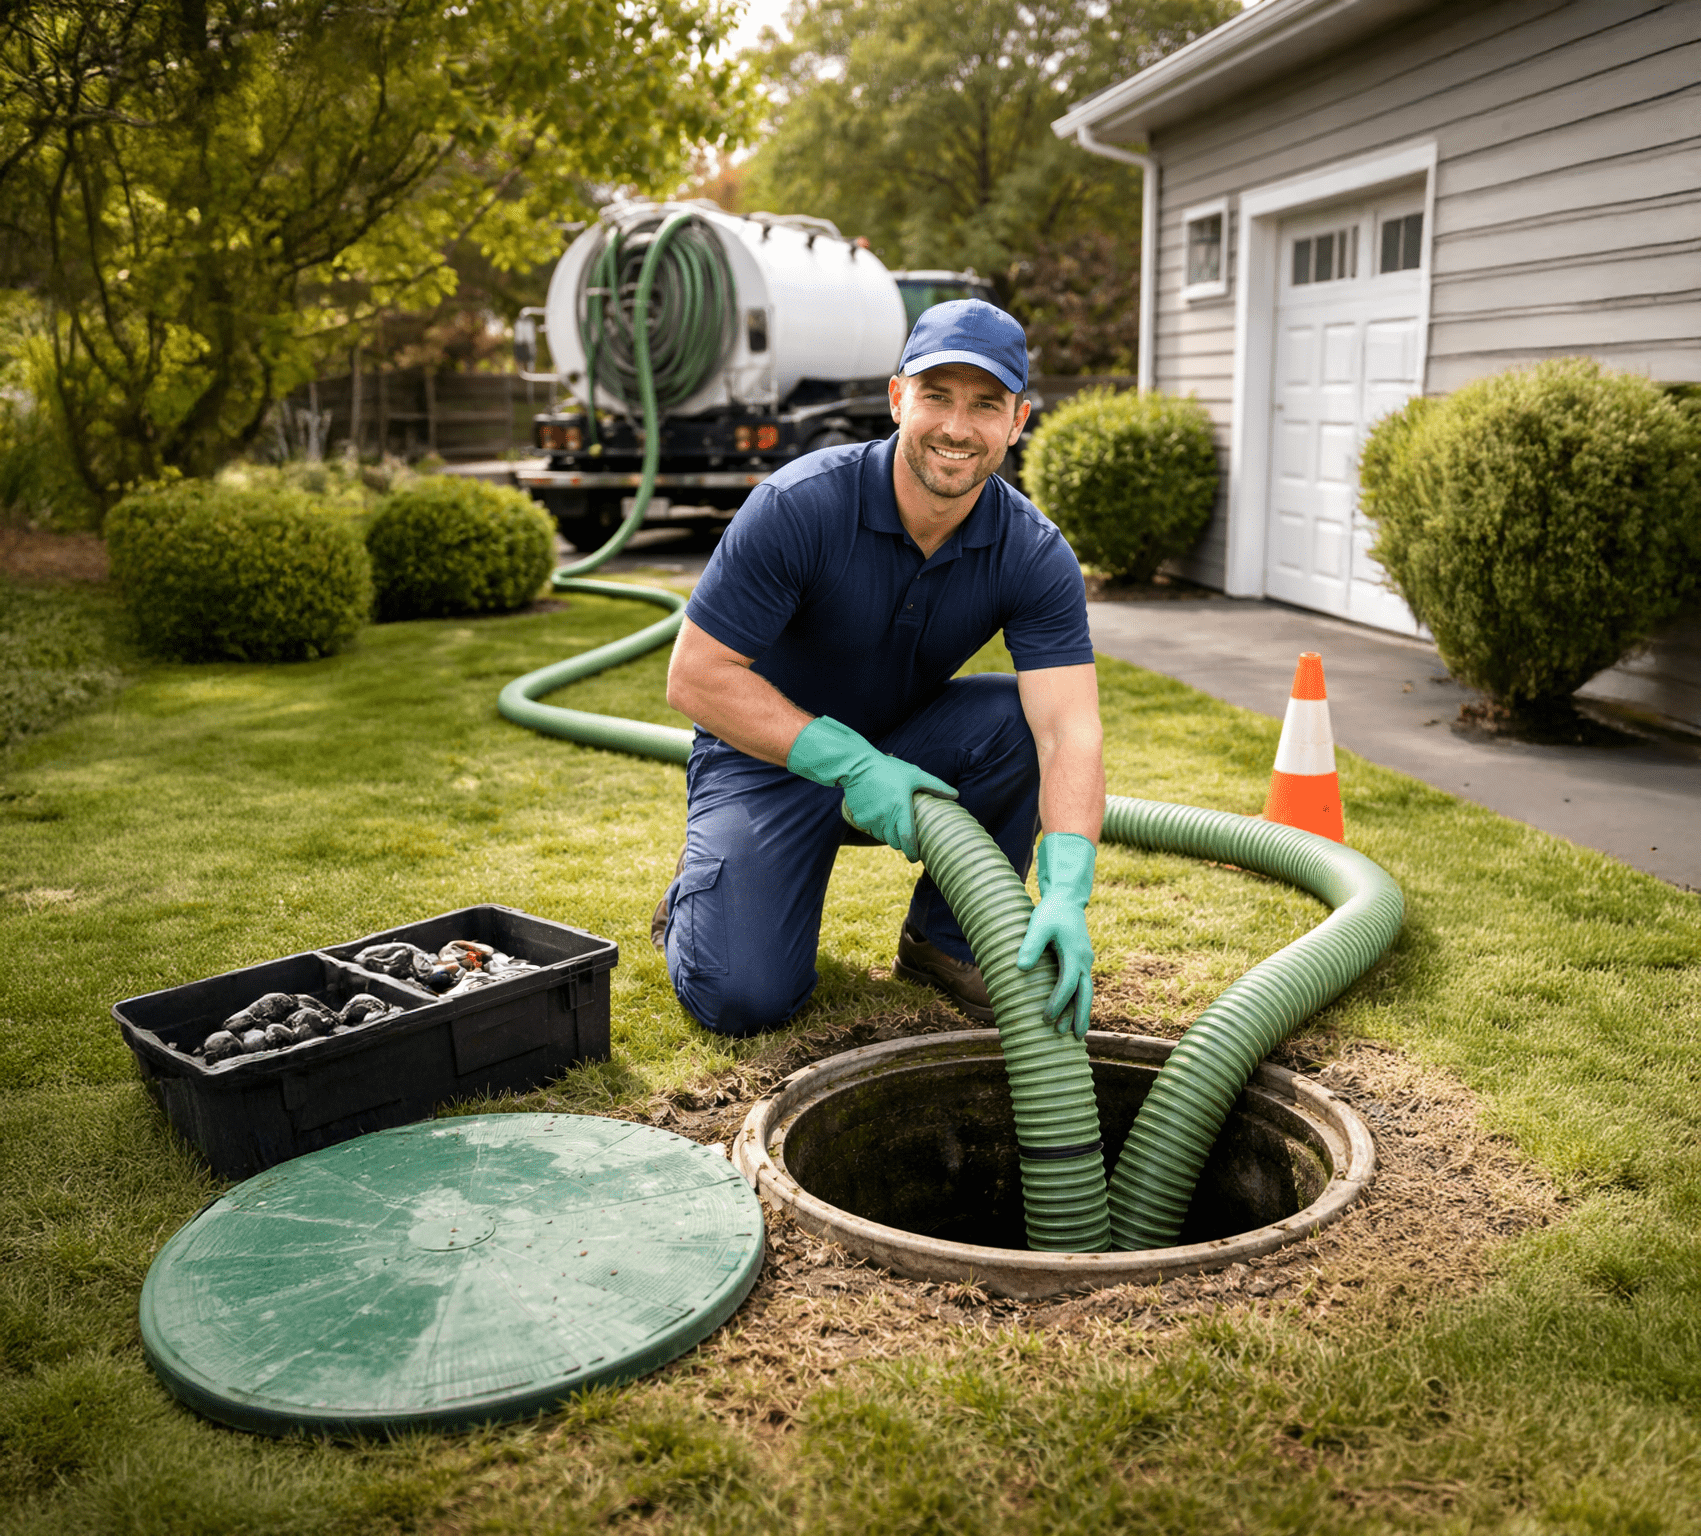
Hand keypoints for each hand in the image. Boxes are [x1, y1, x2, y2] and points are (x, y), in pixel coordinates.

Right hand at [787, 716, 956, 860]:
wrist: (857, 765)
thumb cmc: (889, 769)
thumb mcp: (915, 774)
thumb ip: (936, 786)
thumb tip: (956, 795)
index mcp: (901, 808)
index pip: (907, 839)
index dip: (912, 852)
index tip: (915, 858)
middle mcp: (885, 818)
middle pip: (895, 842)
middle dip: (902, 841)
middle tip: (905, 831)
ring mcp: (871, 820)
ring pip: (883, 837)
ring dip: (889, 833)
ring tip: (891, 816)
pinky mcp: (860, 819)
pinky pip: (871, 830)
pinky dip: (876, 826)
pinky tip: (878, 810)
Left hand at [1015, 832, 1095, 1037]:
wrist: (1067, 899)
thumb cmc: (1050, 912)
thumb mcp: (1038, 925)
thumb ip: (1030, 945)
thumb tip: (1021, 969)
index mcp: (1074, 954)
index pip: (1068, 984)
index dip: (1058, 1002)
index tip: (1046, 1017)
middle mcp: (1084, 960)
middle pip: (1085, 994)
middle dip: (1079, 1016)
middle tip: (1074, 1037)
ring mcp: (1085, 961)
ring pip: (1086, 991)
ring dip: (1080, 1012)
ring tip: (1074, 1034)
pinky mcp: (1081, 961)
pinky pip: (1083, 985)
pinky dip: (1079, 1001)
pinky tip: (1072, 1013)